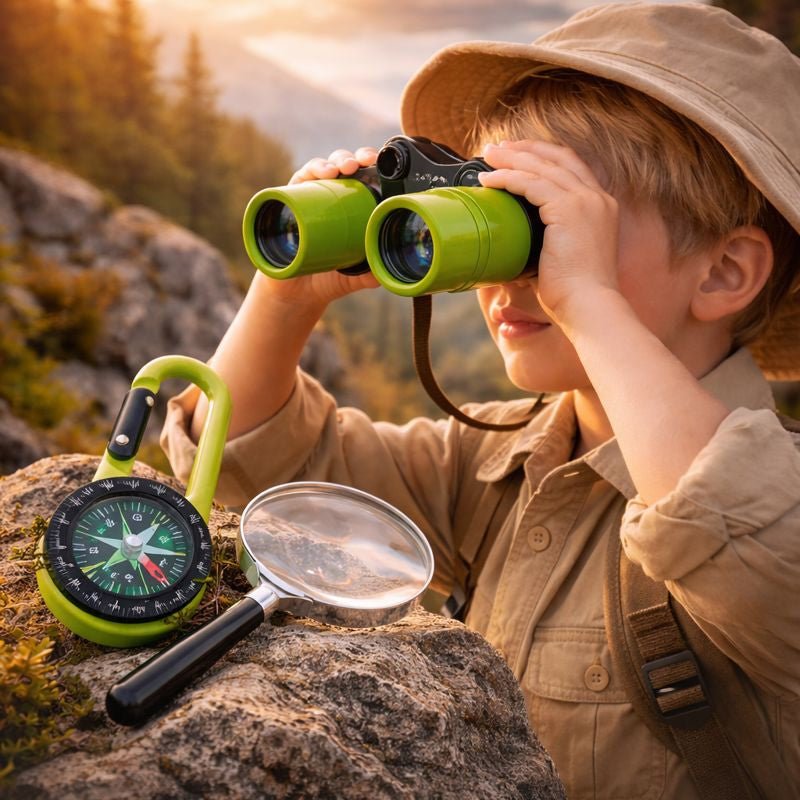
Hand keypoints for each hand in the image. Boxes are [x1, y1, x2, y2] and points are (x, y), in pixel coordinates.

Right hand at [255, 146, 380, 312]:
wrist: (294, 292)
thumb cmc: (326, 277)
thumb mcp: (353, 276)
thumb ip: (369, 274)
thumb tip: (385, 272)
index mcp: (352, 206)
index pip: (364, 177)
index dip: (373, 164)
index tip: (382, 163)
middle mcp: (331, 196)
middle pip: (345, 166)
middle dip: (356, 158)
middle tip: (364, 162)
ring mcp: (310, 196)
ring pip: (323, 167)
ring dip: (335, 160)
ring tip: (343, 168)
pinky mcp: (289, 200)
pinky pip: (300, 178)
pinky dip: (312, 170)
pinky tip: (323, 172)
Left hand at [479, 140, 621, 328]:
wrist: (589, 305)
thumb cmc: (574, 294)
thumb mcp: (563, 258)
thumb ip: (547, 242)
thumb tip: (516, 245)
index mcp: (601, 207)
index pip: (571, 167)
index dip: (543, 155)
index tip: (517, 154)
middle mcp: (597, 198)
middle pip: (557, 157)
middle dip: (524, 149)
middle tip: (496, 149)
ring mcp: (585, 201)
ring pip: (542, 166)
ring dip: (511, 159)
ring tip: (487, 158)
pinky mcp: (569, 209)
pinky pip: (532, 183)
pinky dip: (508, 178)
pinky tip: (490, 180)